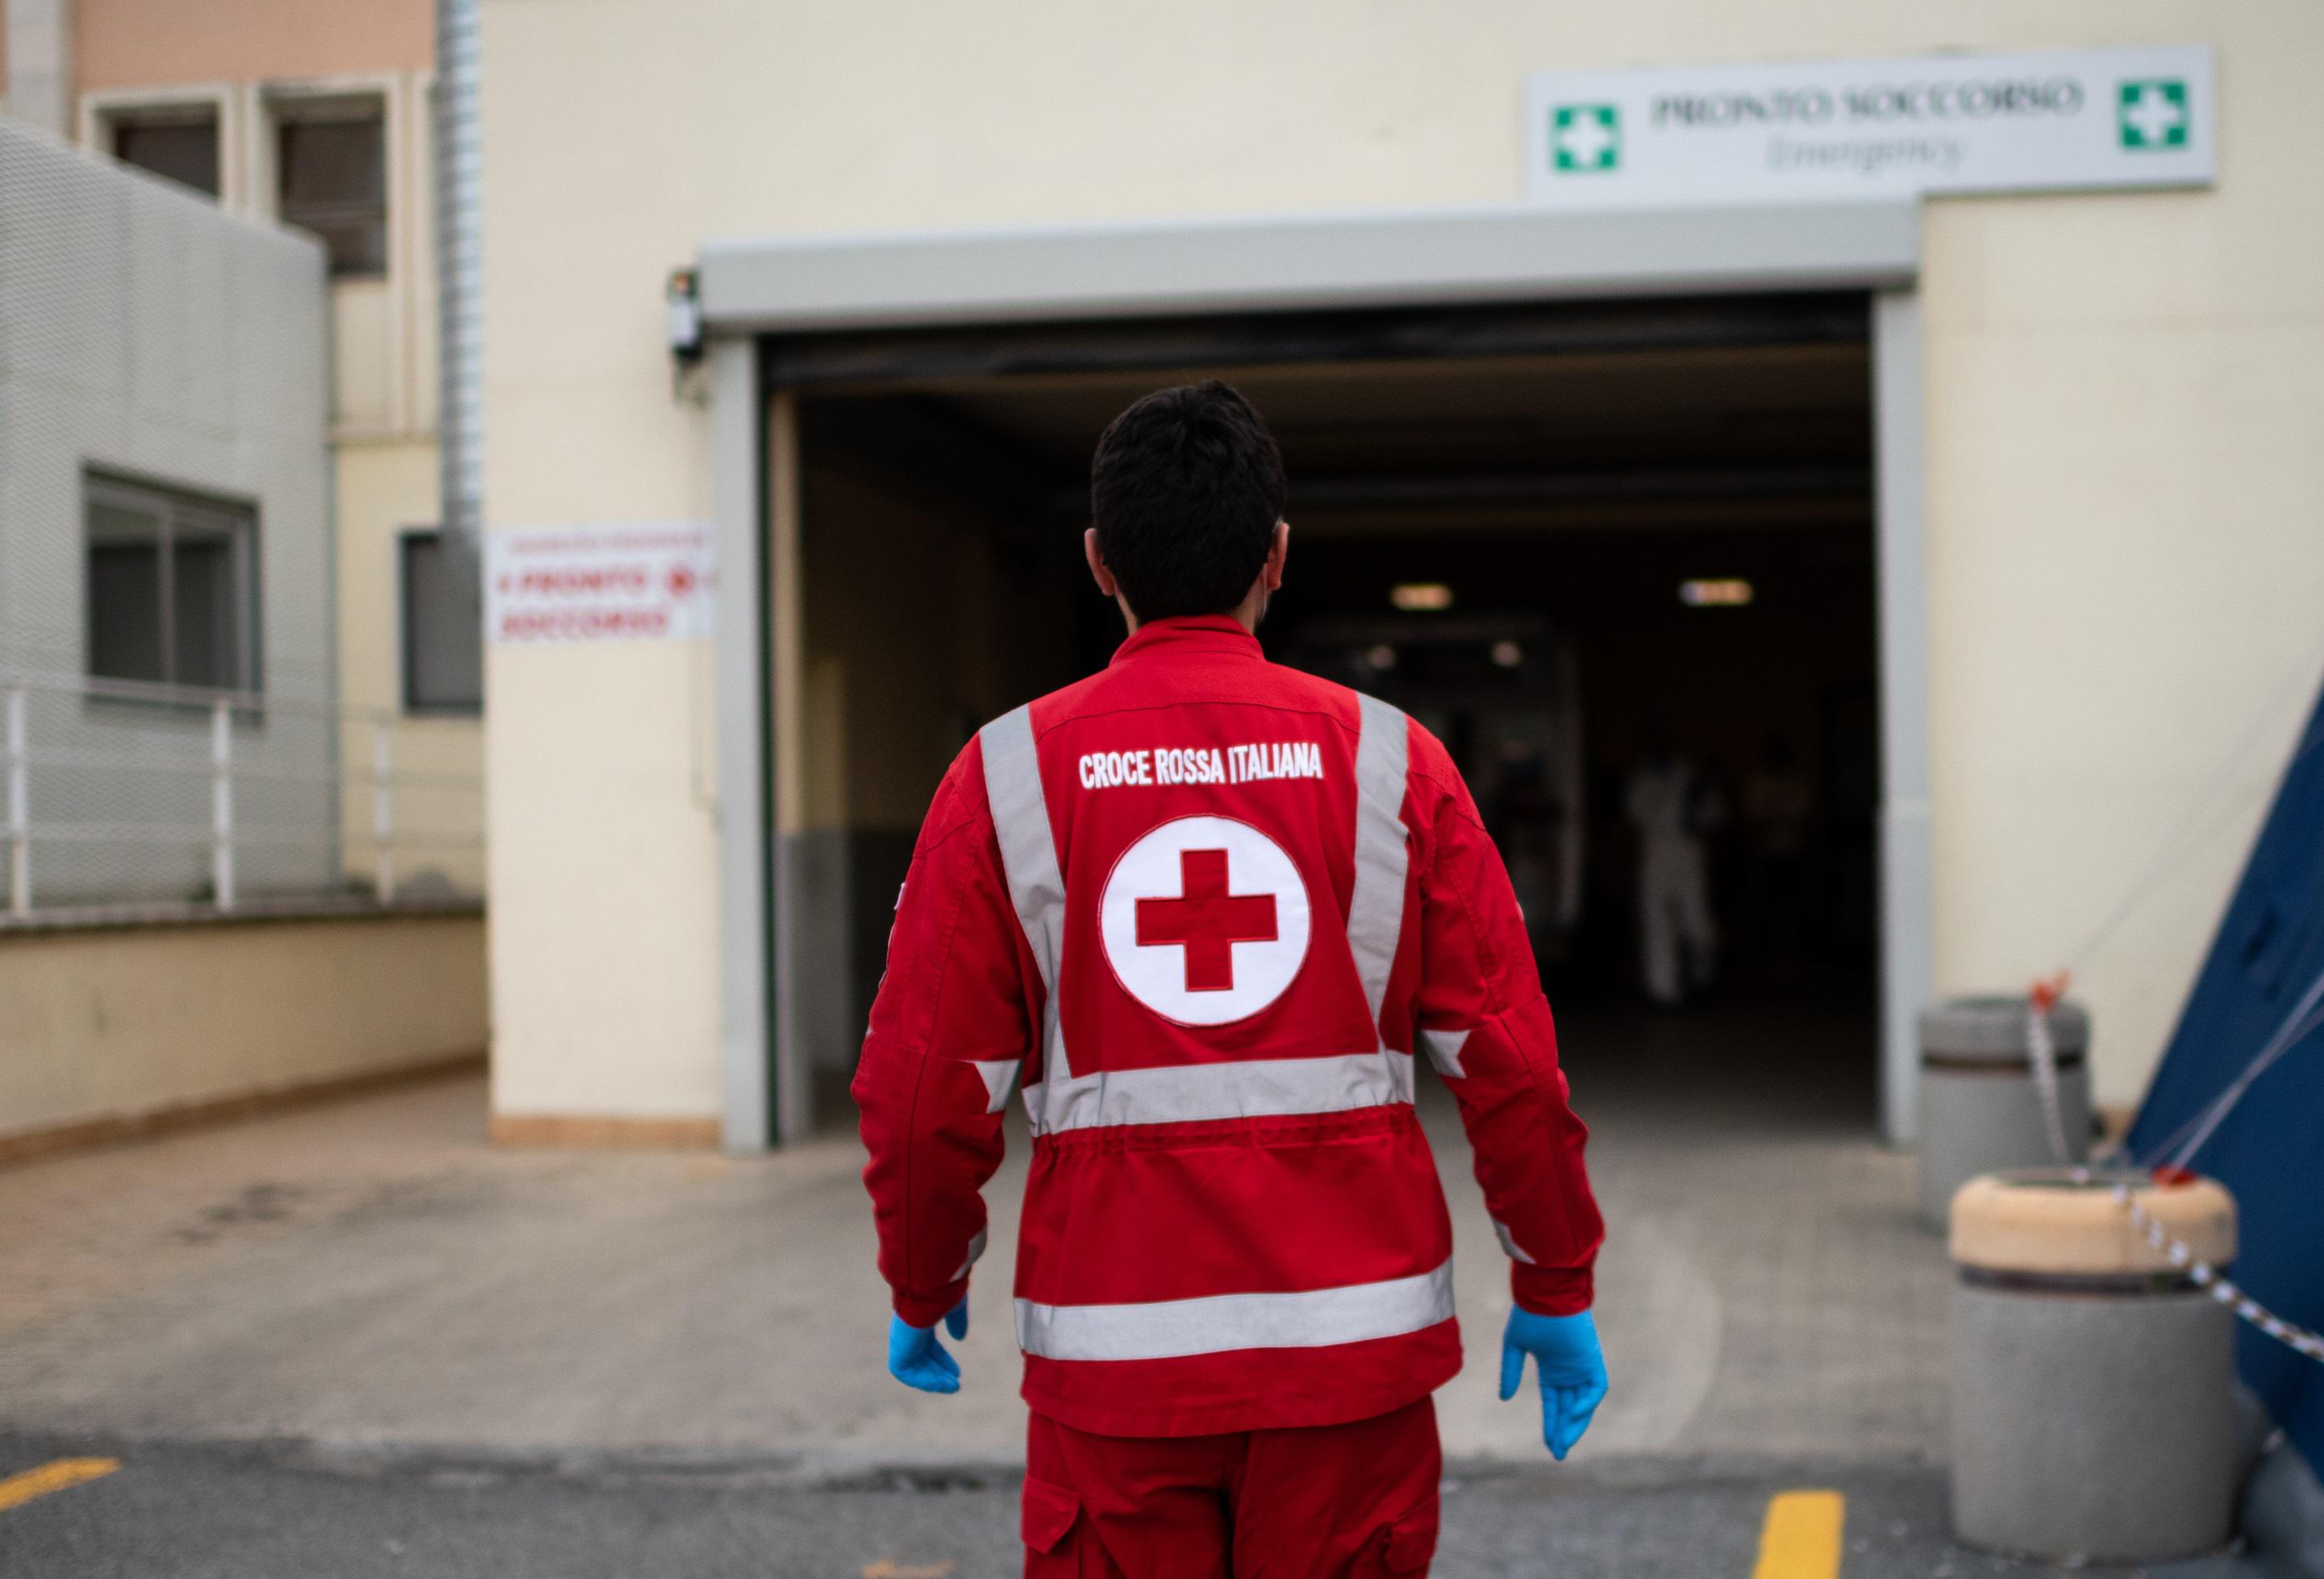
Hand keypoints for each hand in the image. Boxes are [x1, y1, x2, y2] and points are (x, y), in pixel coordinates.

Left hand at [887, 1299, 968, 1393]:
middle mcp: (907, 1331)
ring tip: (952, 1388)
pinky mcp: (898, 1349)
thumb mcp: (954, 1306)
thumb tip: (959, 1337)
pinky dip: (923, 1380)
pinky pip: (906, 1373)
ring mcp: (901, 1340)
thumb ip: (957, 1321)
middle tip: (955, 1384)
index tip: (956, 1371)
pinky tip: (941, 1384)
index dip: (942, 1359)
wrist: (928, 1286)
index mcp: (918, 1319)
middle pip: (921, 1358)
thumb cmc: (942, 1290)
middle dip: (938, 1372)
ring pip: (913, 1368)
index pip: (927, 1345)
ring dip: (932, 1380)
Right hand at [1498, 1307, 1607, 1459]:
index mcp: (1552, 1370)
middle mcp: (1569, 1372)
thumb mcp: (1514, 1346)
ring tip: (1564, 1443)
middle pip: (1569, 1410)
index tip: (1548, 1446)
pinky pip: (1596, 1388)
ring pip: (1583, 1404)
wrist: (1545, 1292)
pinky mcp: (1593, 1360)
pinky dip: (1586, 1402)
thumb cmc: (1530, 1314)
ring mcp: (1582, 1367)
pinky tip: (1573, 1413)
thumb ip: (1511, 1372)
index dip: (1551, 1425)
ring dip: (1575, 1424)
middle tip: (1558, 1453)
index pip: (1553, 1404)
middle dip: (1564, 1431)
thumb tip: (1505, 1399)